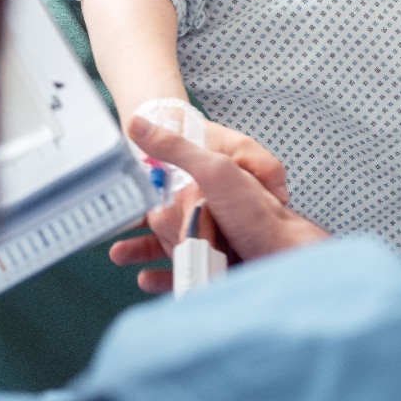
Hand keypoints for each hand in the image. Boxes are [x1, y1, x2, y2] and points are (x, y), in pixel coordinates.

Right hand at [110, 115, 328, 292]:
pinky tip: (144, 278)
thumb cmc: (257, 212)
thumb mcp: (215, 169)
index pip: (170, 177)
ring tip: (118, 253)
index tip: (120, 186)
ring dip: (142, 249)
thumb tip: (136, 122)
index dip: (145, 182)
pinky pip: (183, 271)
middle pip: (167, 214)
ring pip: (170, 244)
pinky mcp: (217, 269)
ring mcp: (215, 241)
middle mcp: (212, 209)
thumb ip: (176, 148)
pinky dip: (162, 275)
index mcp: (209, 182)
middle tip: (112, 226)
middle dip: (137, 222)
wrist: (288, 259)